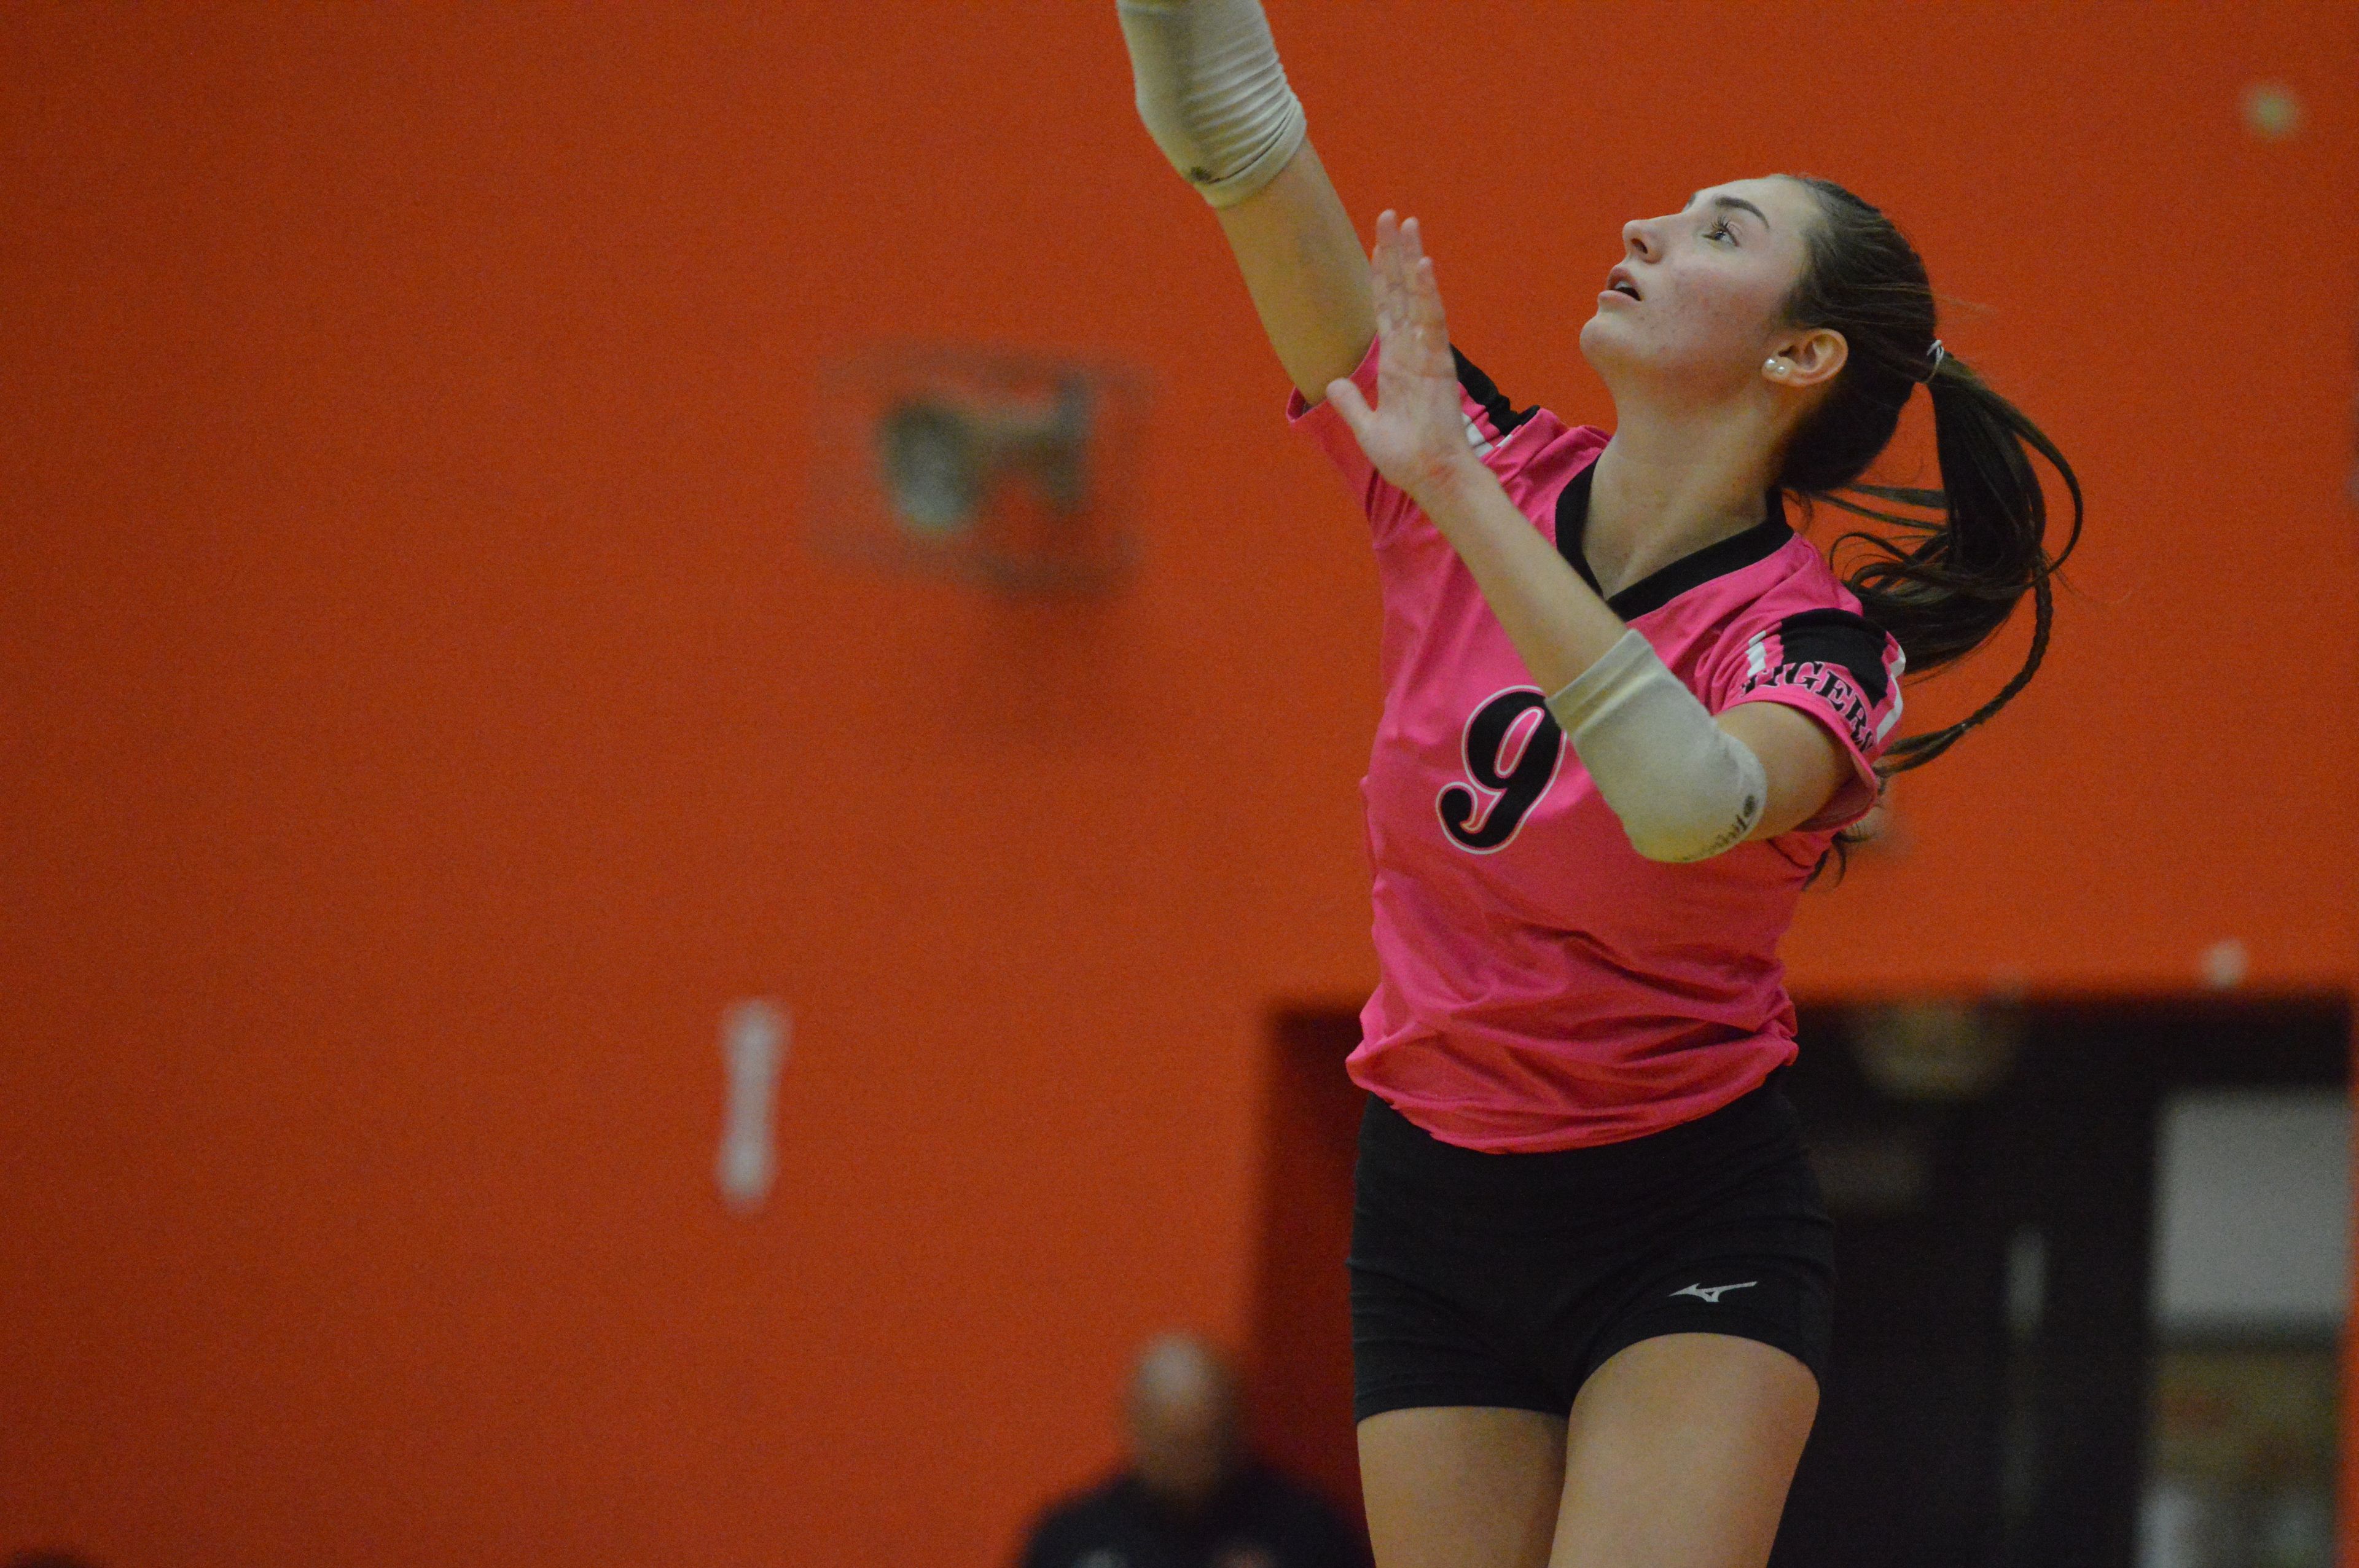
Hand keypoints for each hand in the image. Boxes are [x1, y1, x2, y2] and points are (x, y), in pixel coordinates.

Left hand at [1324, 211, 1483, 507]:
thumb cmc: (1406, 457)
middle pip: (1402, 291)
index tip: (1378, 246)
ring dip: (1412, 259)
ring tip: (1408, 223)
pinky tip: (1423, 264)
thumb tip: (1332, 383)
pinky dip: (1428, 293)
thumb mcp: (1367, 427)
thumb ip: (1351, 402)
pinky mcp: (1438, 363)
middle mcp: (1412, 350)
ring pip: (1418, 296)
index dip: (1381, 277)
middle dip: (1394, 253)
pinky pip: (1433, 321)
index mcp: (1396, 362)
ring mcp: (1426, 353)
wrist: (1431, 477)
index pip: (1387, 309)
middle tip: (1391, 215)